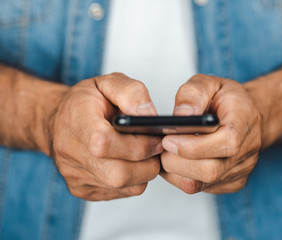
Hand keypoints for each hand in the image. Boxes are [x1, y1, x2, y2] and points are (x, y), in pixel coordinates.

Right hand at [49, 73, 162, 200]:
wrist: (62, 121)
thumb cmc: (87, 101)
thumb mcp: (109, 82)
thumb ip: (132, 93)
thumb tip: (149, 116)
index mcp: (75, 120)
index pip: (103, 143)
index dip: (137, 144)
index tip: (154, 136)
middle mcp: (70, 153)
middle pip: (118, 174)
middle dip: (147, 162)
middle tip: (155, 146)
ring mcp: (75, 176)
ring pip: (124, 186)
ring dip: (144, 171)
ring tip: (142, 151)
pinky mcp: (83, 190)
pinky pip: (121, 192)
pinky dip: (134, 178)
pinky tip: (130, 161)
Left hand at [160, 74, 261, 193]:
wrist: (244, 115)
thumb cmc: (226, 99)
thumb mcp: (210, 83)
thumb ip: (193, 93)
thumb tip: (181, 116)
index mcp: (245, 122)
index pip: (225, 144)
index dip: (193, 146)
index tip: (167, 139)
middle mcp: (247, 151)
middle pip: (210, 170)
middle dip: (177, 161)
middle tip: (160, 146)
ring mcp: (240, 170)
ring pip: (201, 183)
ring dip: (175, 170)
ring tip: (165, 152)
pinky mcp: (231, 182)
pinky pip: (200, 188)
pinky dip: (180, 176)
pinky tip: (176, 160)